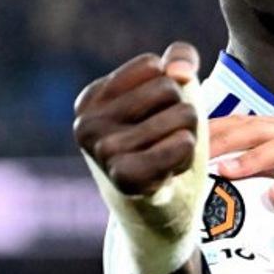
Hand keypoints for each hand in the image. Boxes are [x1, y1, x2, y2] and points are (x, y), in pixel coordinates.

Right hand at [73, 42, 208, 273]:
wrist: (160, 214)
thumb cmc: (165, 146)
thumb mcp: (173, 94)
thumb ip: (180, 59)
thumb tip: (179, 72)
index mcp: (90, 99)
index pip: (154, 65)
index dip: (171, 90)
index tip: (155, 119)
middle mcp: (86, 123)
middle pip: (169, 88)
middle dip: (182, 113)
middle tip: (164, 143)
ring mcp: (102, 151)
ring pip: (182, 115)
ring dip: (188, 136)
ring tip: (166, 158)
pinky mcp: (125, 177)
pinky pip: (182, 143)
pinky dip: (187, 156)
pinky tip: (170, 173)